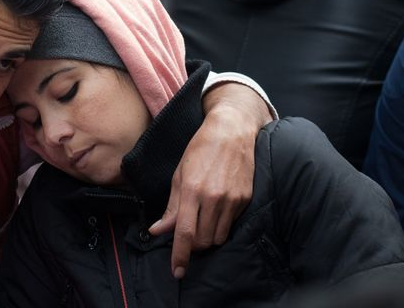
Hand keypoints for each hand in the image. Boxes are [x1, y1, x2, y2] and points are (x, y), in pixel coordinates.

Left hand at [149, 83, 270, 277]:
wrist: (232, 131)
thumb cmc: (201, 148)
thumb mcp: (180, 174)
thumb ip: (171, 206)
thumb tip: (158, 230)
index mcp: (192, 189)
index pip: (184, 232)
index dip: (180, 255)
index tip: (177, 271)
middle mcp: (213, 197)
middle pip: (203, 241)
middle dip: (193, 245)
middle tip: (187, 234)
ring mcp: (232, 199)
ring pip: (218, 237)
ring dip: (207, 238)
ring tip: (202, 222)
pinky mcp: (245, 199)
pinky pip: (231, 225)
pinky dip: (221, 225)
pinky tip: (216, 210)